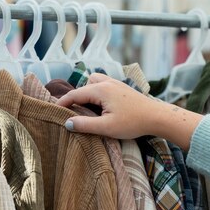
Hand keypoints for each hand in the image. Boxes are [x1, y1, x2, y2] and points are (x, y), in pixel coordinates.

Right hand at [57, 73, 203, 150]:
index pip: (75, 94)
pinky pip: (103, 85)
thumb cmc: (132, 123)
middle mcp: (106, 82)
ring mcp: (115, 83)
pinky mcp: (122, 88)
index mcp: (100, 90)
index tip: (53, 110)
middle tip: (70, 113)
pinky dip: (97, 92)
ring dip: (87, 92)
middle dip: (75, 98)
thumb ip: (85, 125)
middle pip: (83, 86)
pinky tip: (101, 106)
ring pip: (94, 82)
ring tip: (86, 109)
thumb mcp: (106, 127)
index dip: (63, 103)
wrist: (157, 117)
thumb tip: (67, 123)